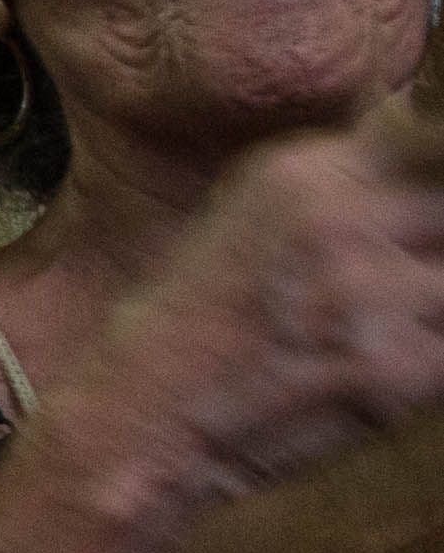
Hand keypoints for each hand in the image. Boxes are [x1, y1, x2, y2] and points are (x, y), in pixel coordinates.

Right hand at [50, 90, 443, 522]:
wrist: (138, 419)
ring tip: (377, 334)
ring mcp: (368, 292)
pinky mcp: (393, 367)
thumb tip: (422, 133)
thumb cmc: (197, 323)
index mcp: (304, 171)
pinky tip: (373, 378)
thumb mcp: (251, 213)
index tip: (421, 221)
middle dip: (433, 252)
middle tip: (398, 285)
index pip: (435, 141)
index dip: (435, 186)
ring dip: (432, 313)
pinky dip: (427, 366)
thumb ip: (343, 180)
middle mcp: (338, 217)